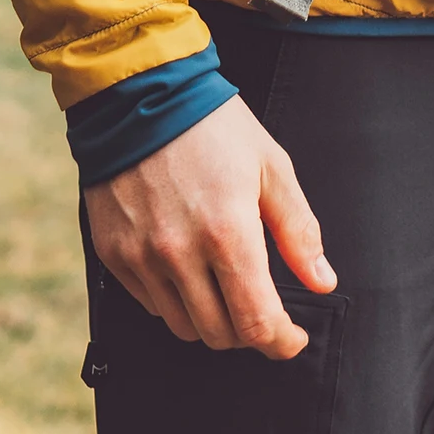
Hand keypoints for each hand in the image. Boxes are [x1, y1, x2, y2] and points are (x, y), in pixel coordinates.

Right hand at [84, 95, 334, 358]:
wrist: (135, 91)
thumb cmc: (209, 123)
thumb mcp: (269, 165)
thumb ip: (298, 230)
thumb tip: (321, 281)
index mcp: (227, 233)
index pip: (257, 324)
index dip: (282, 342)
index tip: (290, 336)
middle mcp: (180, 253)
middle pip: (221, 334)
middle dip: (248, 330)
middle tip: (256, 304)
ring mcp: (141, 254)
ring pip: (183, 326)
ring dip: (209, 319)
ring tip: (219, 286)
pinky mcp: (113, 250)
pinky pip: (149, 302)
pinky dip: (172, 298)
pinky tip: (184, 267)